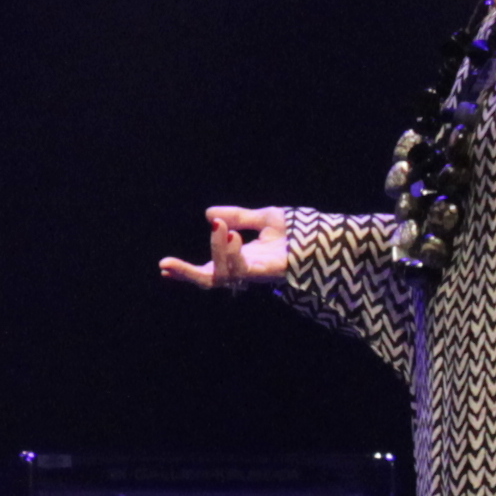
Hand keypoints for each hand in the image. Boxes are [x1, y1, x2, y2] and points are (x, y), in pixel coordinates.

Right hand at [158, 205, 290, 292]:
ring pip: (224, 274)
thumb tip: (208, 215)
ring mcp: (259, 273)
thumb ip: (239, 217)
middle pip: (211, 280)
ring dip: (216, 250)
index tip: (163, 266)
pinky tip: (231, 234)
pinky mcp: (271, 272)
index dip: (186, 270)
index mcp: (243, 260)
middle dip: (187, 274)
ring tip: (221, 227)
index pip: (210, 269)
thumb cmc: (301, 231)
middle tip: (165, 264)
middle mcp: (247, 270)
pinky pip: (244, 269)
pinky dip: (232, 252)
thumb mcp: (265, 218)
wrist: (331, 236)